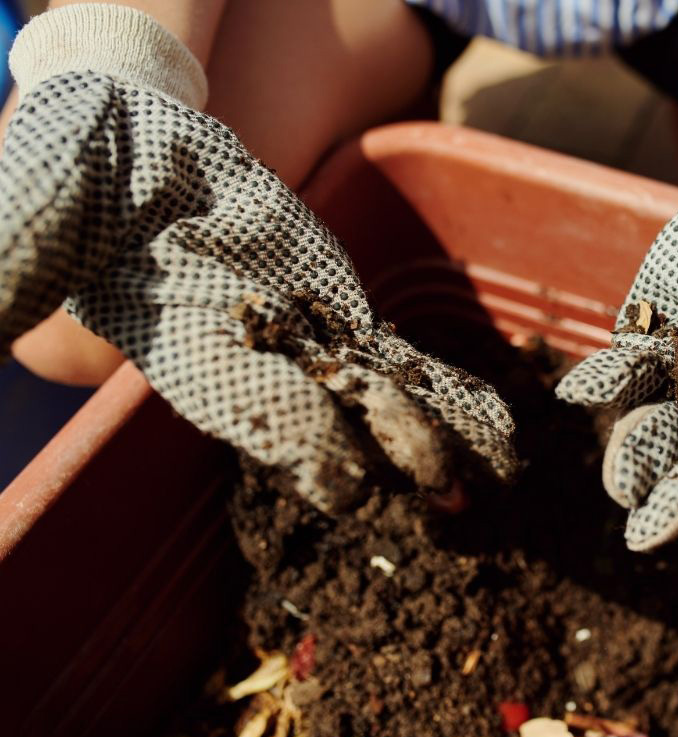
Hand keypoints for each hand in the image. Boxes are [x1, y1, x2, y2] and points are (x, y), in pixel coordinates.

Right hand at [0, 9, 514, 511]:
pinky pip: (412, 369)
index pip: (269, 424)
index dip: (312, 450)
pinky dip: (458, 399)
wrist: (143, 172)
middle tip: (449, 495)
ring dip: (443, 443)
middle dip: (398, 463)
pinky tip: (503, 431)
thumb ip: (22, 274)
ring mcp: (318, 355)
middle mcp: (270, 378)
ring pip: (392, 409)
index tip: (349, 477)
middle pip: (348, 430)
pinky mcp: (352, 324)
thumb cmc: (95, 200)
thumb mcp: (43, 233)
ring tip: (495, 475)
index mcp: (206, 371)